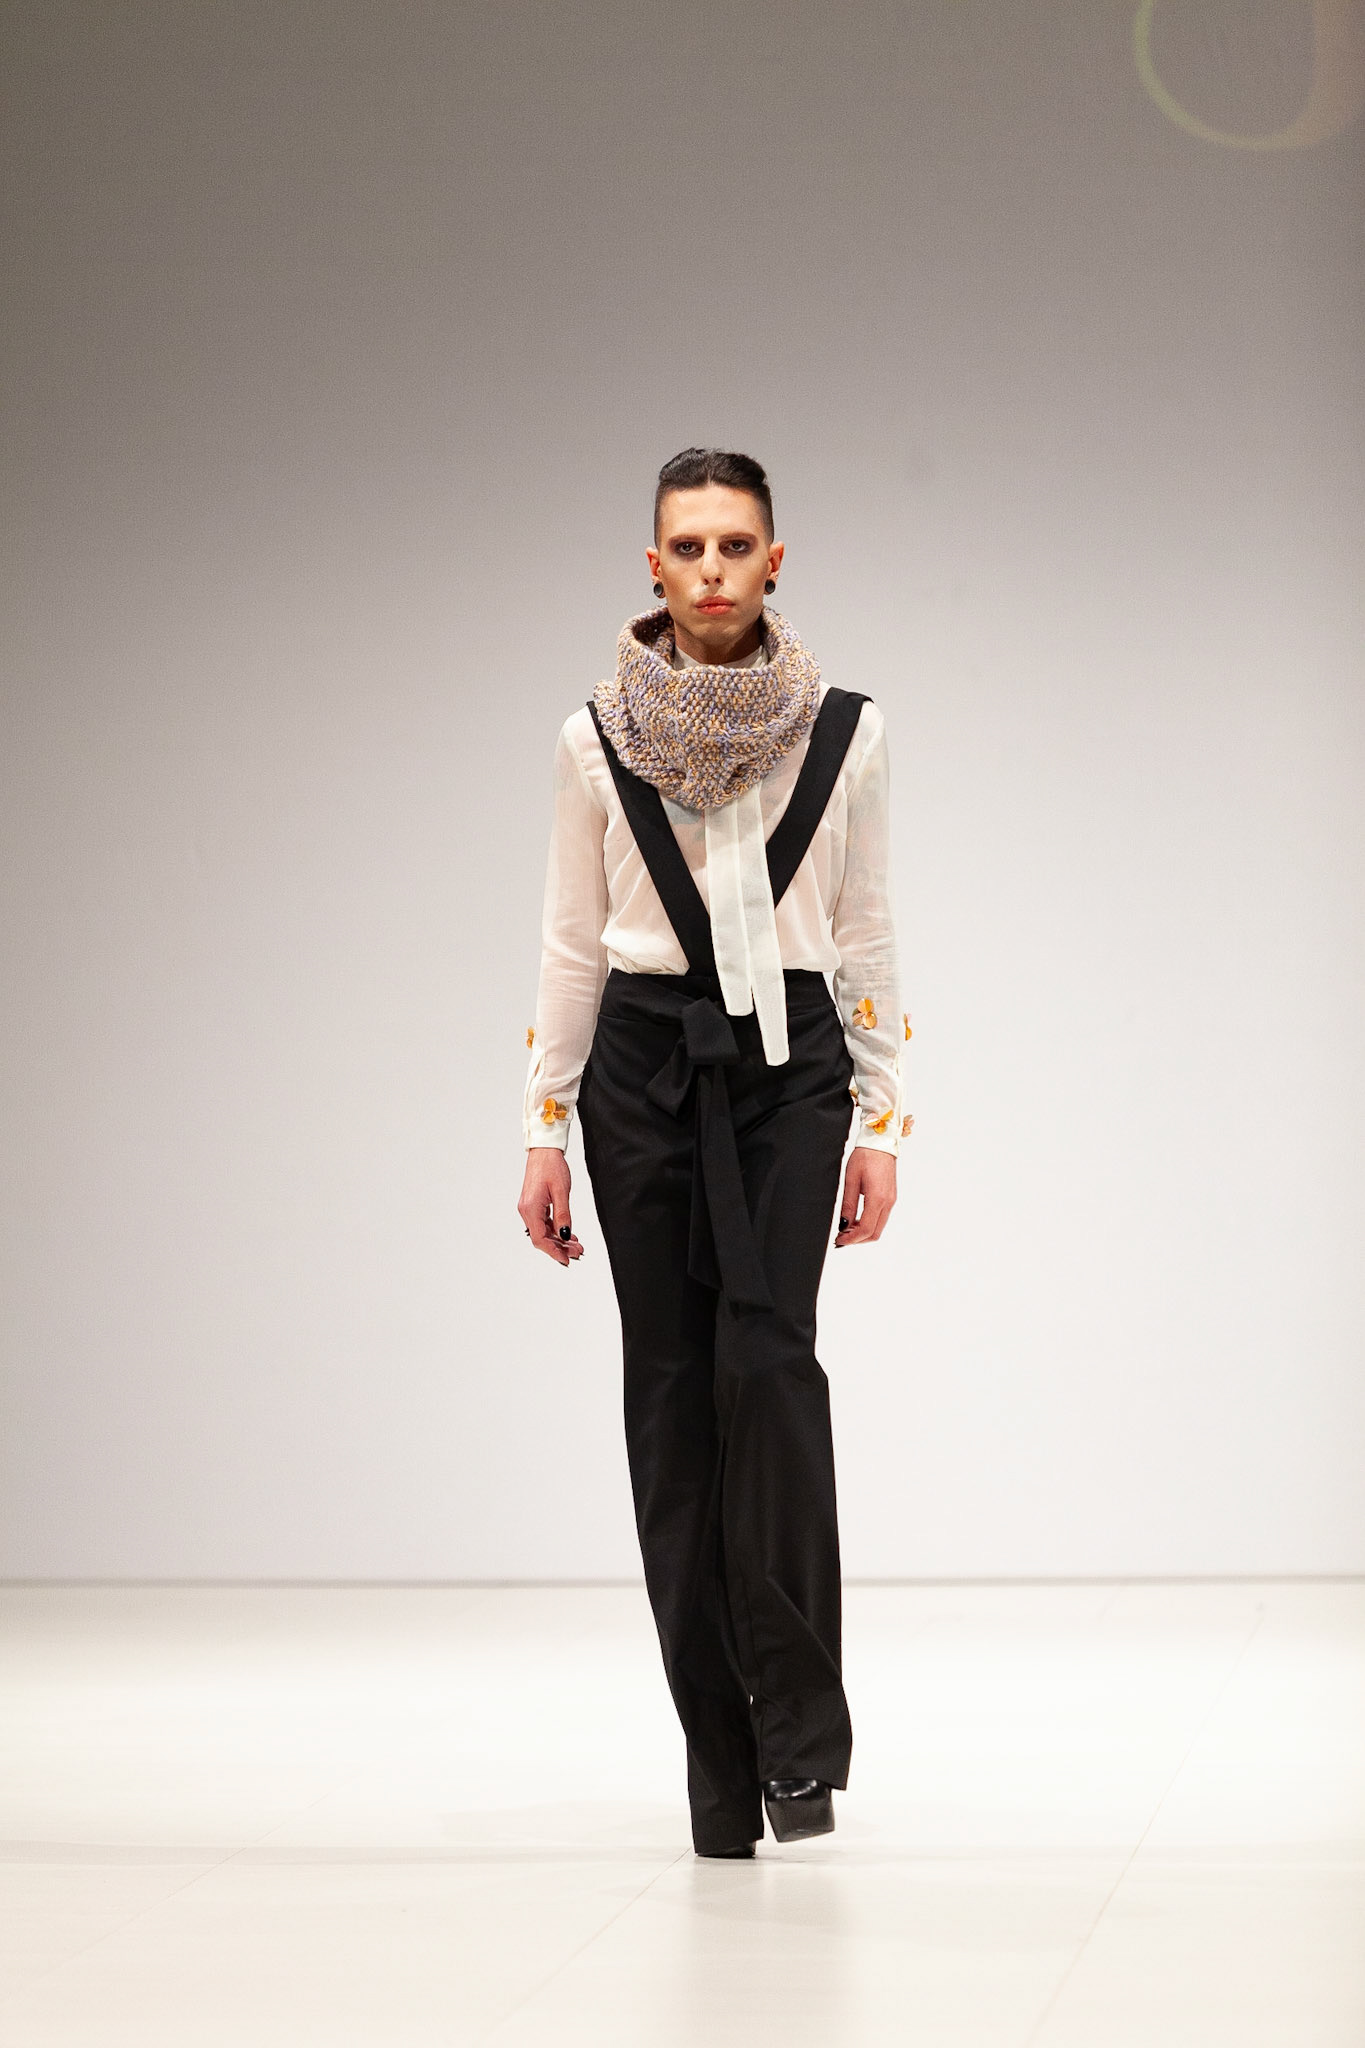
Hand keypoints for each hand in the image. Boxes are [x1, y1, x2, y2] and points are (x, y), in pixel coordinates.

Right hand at [518, 1147, 583, 1265]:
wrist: (544, 1150)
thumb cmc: (551, 1166)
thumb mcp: (561, 1192)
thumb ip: (563, 1216)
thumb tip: (565, 1235)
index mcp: (530, 1208)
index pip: (540, 1239)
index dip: (553, 1251)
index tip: (566, 1259)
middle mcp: (526, 1210)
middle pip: (541, 1237)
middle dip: (560, 1247)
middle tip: (577, 1252)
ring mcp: (529, 1207)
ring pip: (543, 1231)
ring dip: (559, 1239)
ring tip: (576, 1244)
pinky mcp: (534, 1204)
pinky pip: (543, 1223)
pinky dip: (555, 1230)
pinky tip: (568, 1233)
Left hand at [835, 1146, 896, 1247]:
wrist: (880, 1144)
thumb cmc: (865, 1157)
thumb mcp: (851, 1180)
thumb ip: (848, 1205)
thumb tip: (843, 1225)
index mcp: (877, 1198)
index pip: (866, 1229)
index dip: (851, 1239)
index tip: (839, 1240)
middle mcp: (888, 1202)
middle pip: (874, 1233)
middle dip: (857, 1239)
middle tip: (841, 1237)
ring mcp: (891, 1201)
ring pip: (879, 1228)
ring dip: (863, 1232)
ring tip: (846, 1228)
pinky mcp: (891, 1198)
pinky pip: (881, 1218)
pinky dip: (869, 1224)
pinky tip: (857, 1220)